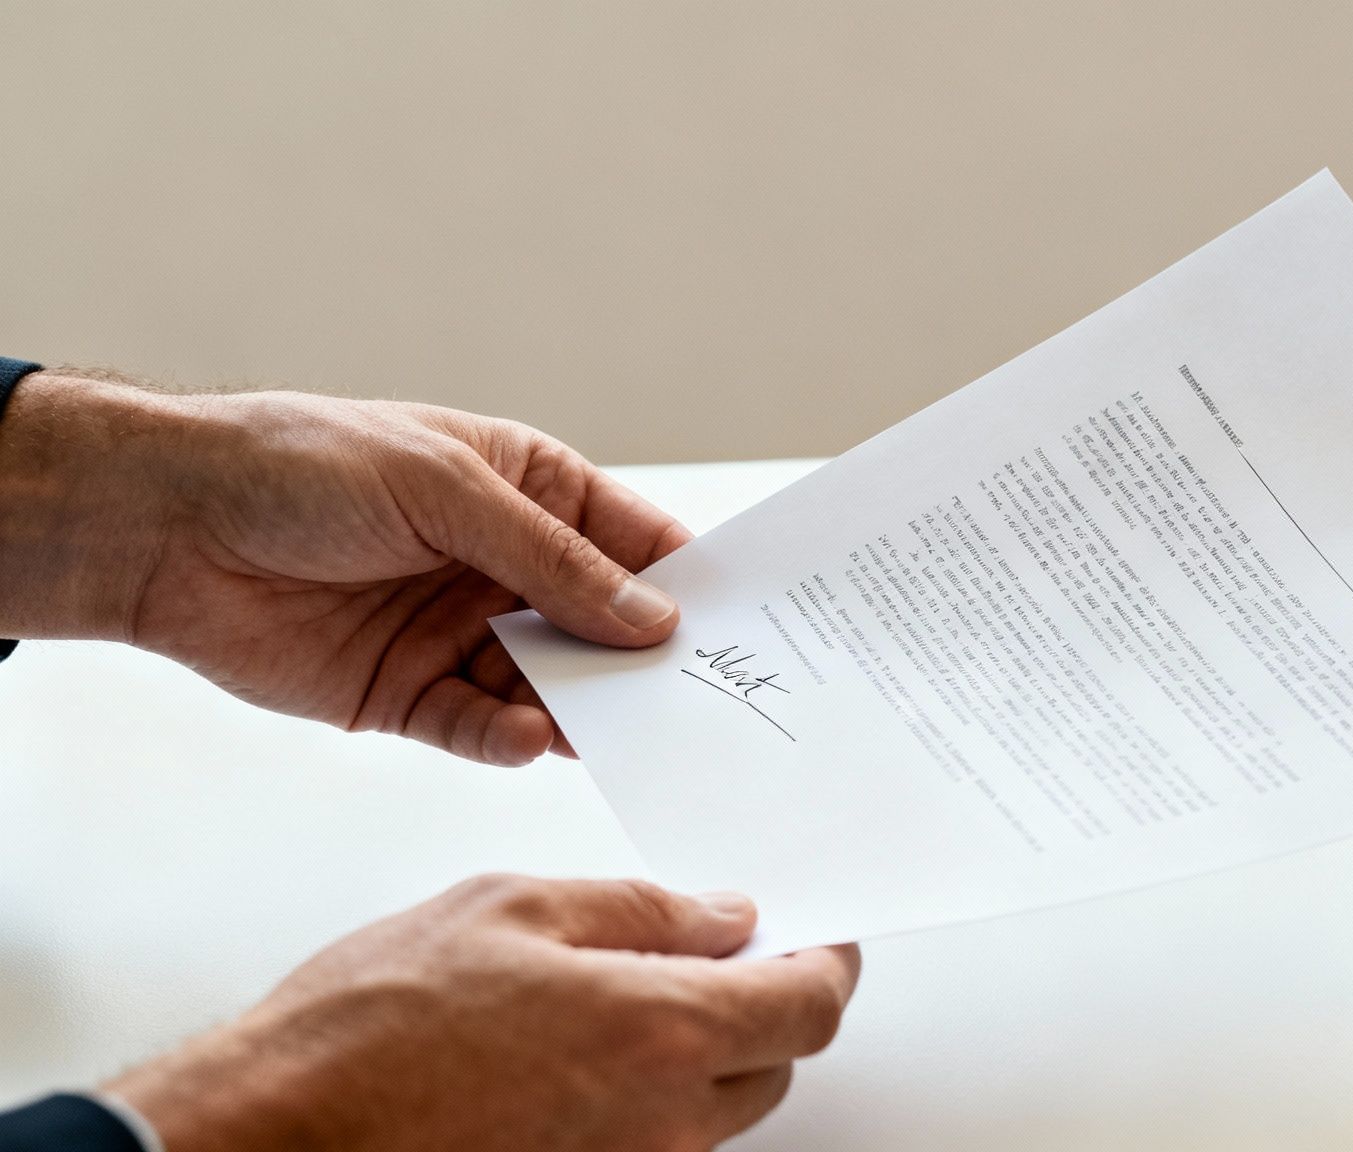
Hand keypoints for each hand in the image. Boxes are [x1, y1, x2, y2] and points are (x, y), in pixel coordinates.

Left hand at [0, 372, 686, 763]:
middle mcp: (504, 569)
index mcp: (527, 492)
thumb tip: (652, 619)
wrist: (166, 527)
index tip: (746, 626)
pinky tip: (527, 737)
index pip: (633, 542)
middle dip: (646, 660)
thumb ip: (552, 561)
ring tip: (619, 731)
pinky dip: (510, 739)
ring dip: (583, 709)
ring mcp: (460, 635)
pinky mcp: (410, 696)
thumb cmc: (302, 466)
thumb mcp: (448, 490)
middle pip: (603, 626)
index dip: (689, 582)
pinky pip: (481, 729)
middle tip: (701, 698)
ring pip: (551, 687)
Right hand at [104, 876, 861, 1151]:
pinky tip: (596, 1043)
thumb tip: (723, 917)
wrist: (280, 1128)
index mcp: (662, 1034)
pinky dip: (657, 1089)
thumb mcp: (516, 908)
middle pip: (776, 1062)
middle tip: (729, 946)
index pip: (809, 1006)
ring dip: (715, 1047)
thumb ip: (642, 909)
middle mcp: (661, 1120)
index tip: (820, 932)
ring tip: (648, 985)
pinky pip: (657, 1139)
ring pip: (720, 1108)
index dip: (827, 960)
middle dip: (771, 999)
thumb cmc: (376, 1021)